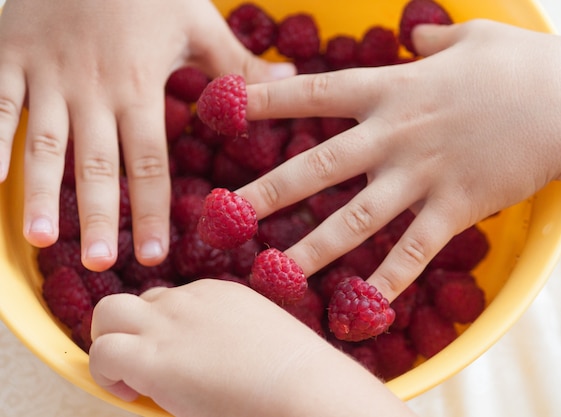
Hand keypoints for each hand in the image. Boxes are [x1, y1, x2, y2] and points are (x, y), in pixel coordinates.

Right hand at [0, 0, 294, 270]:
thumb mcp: (197, 21)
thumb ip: (238, 63)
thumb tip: (288, 82)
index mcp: (139, 85)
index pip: (150, 161)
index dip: (153, 210)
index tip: (155, 254)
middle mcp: (92, 90)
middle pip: (97, 165)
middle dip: (98, 217)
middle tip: (101, 264)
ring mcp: (46, 75)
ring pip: (43, 143)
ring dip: (41, 194)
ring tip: (42, 241)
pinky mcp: (9, 56)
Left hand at [89, 280, 416, 416]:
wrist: (304, 387)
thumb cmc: (297, 376)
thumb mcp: (265, 343)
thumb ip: (237, 342)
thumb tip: (226, 365)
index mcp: (221, 295)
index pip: (174, 300)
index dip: (166, 331)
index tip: (175, 360)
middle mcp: (191, 300)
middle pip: (141, 299)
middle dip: (134, 329)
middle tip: (144, 365)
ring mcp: (170, 325)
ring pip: (108, 312)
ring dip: (111, 342)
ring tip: (128, 378)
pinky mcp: (152, 358)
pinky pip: (102, 352)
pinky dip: (104, 373)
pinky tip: (131, 394)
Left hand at [238, 19, 560, 300]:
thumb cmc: (521, 65)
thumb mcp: (471, 37)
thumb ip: (431, 37)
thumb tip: (414, 33)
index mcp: (391, 90)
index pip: (312, 95)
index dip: (264, 101)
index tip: (223, 110)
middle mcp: (395, 136)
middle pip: (318, 167)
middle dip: (267, 191)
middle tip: (224, 214)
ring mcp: (422, 176)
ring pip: (355, 219)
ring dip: (312, 249)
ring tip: (274, 274)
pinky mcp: (454, 209)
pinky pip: (413, 253)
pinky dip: (387, 282)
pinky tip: (360, 306)